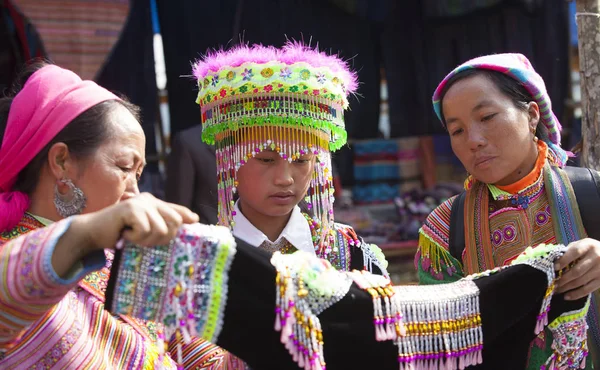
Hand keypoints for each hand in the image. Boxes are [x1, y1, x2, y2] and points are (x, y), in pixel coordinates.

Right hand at [81, 193, 198, 250]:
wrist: (93, 232)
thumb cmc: (120, 233)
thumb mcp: (143, 229)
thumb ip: (160, 225)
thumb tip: (188, 221)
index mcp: (153, 203)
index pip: (176, 209)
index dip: (187, 215)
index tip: (195, 220)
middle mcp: (149, 200)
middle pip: (174, 222)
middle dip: (162, 237)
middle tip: (144, 239)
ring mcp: (141, 203)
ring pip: (161, 229)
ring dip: (146, 240)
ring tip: (132, 236)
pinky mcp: (131, 209)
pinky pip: (146, 230)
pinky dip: (135, 237)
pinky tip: (124, 233)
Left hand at [554, 238, 599, 299]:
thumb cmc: (588, 249)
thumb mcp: (580, 245)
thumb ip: (568, 251)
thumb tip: (552, 261)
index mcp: (588, 246)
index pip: (575, 253)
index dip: (563, 261)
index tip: (554, 268)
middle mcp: (596, 257)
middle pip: (577, 271)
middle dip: (562, 279)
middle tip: (552, 283)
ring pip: (581, 281)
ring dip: (566, 287)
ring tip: (556, 290)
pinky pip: (588, 289)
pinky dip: (576, 294)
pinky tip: (566, 296)